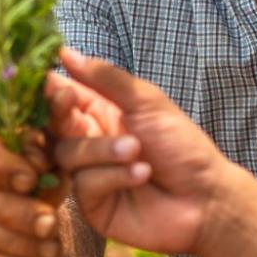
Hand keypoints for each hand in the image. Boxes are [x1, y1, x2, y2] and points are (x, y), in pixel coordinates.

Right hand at [0, 111, 62, 256]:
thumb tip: (66, 93)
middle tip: (50, 224)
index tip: (35, 178)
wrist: (25, 186)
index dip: (0, 163)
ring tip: (51, 252)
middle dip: (13, 211)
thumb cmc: (42, 149)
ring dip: (11, 243)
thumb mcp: (53, 131)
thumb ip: (58, 114)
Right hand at [46, 48, 234, 256]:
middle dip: (62, 114)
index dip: (51, 90)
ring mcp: (88, 174)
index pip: (61, 96)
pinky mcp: (92, 205)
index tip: (56, 85)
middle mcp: (89, 141)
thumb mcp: (147, 102)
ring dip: (103, 149)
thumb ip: (106, 79)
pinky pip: (84, 184)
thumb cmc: (182, 146)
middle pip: (53, 125)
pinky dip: (113, 176)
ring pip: (67, 154)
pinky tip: (142, 174)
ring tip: (136, 150)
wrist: (205, 197)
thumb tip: (66, 52)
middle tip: (72, 104)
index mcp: (100, 112)